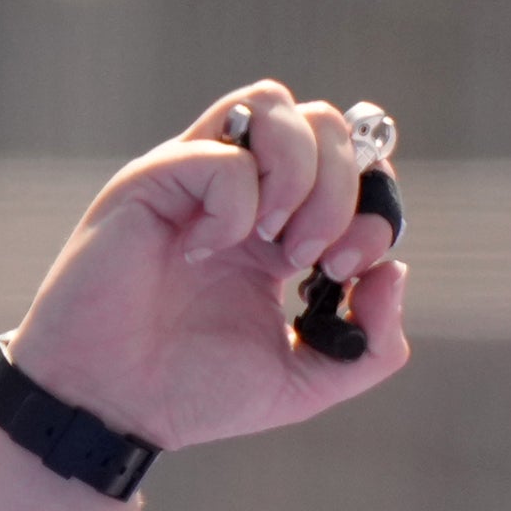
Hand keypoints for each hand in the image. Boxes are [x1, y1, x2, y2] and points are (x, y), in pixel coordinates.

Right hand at [0, 81, 407, 450]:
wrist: (113, 408)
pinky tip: (207, 252)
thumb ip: (371, 342)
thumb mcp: (309, 380)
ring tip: (279, 243)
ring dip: (301, 174)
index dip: (374, 207)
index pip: (353, 166)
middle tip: (317, 257)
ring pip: (271, 102)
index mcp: (282, 229)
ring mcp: (195, 179)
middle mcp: (243, 192)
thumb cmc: (196, 392)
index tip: (350, 270)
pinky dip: (236, 203)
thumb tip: (397, 270)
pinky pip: (218, 154)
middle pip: (321, 121)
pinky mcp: (149, 181)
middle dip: (344, 187)